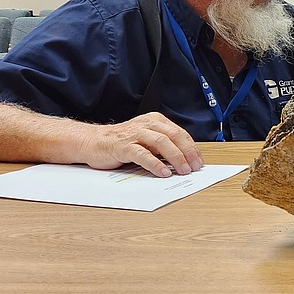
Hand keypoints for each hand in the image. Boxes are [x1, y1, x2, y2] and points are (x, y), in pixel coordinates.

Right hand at [77, 112, 204, 176]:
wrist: (94, 142)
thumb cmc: (122, 143)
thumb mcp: (146, 140)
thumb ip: (163, 147)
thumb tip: (184, 160)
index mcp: (155, 121)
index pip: (180, 133)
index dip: (192, 147)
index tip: (199, 161)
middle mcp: (146, 124)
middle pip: (174, 136)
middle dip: (188, 152)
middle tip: (195, 167)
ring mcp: (135, 134)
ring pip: (161, 142)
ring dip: (175, 157)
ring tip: (183, 170)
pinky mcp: (123, 146)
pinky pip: (143, 154)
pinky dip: (155, 164)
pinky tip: (163, 172)